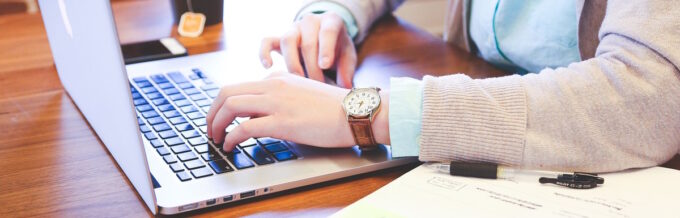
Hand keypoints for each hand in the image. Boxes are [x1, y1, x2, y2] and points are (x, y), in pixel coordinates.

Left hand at [206, 72, 389, 151]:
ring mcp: (277, 103)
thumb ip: (282, 98)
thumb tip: (261, 114)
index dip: (224, 105)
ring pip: (231, 106)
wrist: (356, 112)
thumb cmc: (335, 108)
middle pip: (227, 92)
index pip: (240, 87)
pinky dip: (231, 137)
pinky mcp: (282, 122)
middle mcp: (274, 86)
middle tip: (210, 128)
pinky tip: (230, 146)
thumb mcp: (303, 94)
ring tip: (216, 138)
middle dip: (212, 112)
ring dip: (216, 123)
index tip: (221, 118)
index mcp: (279, 79)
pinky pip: (244, 127)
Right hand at [260, 12, 356, 87]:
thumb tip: (344, 87)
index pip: (327, 32)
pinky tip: (268, 66)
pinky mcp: (279, 38)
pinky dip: (264, 53)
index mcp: (331, 21)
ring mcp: (293, 29)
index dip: (326, 49)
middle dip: (312, 67)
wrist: (325, 41)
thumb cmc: (338, 50)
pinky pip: (267, 42)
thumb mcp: (348, 57)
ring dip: (293, 64)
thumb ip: (347, 70)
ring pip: (287, 41)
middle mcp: (311, 21)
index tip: (325, 65)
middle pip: (307, 42)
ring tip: (300, 82)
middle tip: (318, 86)